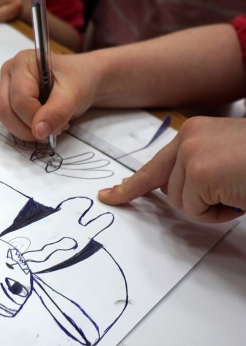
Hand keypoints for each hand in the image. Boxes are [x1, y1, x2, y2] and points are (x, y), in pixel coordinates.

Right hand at [0, 50, 98, 141]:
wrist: (85, 80)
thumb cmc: (80, 79)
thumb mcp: (74, 94)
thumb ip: (56, 112)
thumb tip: (38, 131)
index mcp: (23, 63)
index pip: (20, 99)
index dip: (36, 118)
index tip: (59, 126)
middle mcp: (10, 72)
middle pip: (5, 109)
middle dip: (29, 127)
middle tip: (54, 130)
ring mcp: (8, 86)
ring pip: (5, 117)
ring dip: (26, 130)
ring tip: (51, 127)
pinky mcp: (10, 100)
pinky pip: (10, 121)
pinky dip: (26, 129)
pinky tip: (45, 125)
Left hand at [98, 116, 245, 222]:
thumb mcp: (228, 162)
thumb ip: (199, 170)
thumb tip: (173, 190)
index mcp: (196, 131)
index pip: (156, 163)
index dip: (133, 184)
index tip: (111, 194)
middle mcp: (189, 136)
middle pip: (163, 185)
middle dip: (180, 198)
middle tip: (162, 194)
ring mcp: (191, 153)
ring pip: (180, 202)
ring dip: (211, 207)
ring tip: (239, 190)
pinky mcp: (198, 172)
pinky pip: (195, 210)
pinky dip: (219, 214)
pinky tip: (238, 196)